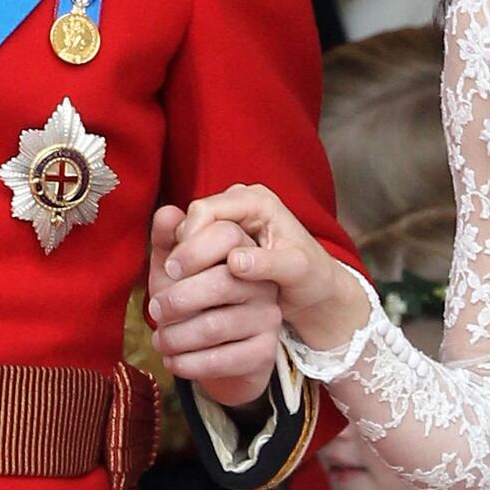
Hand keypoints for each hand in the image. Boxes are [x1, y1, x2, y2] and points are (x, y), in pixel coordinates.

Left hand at [147, 204, 281, 408]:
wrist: (216, 356)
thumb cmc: (191, 304)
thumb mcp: (174, 270)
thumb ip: (167, 241)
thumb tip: (167, 212)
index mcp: (242, 251)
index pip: (227, 235)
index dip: (193, 250)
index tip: (168, 268)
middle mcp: (262, 282)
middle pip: (221, 282)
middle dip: (178, 299)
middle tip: (155, 311)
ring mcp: (267, 317)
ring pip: (216, 325)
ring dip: (177, 337)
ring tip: (160, 340)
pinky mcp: (264, 352)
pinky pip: (223, 358)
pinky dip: (189, 363)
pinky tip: (173, 361)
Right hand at [167, 183, 368, 350]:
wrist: (315, 288)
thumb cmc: (312, 277)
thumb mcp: (297, 271)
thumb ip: (269, 264)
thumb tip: (235, 262)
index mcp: (258, 201)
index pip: (206, 210)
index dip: (189, 240)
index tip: (180, 273)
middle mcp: (241, 203)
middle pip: (193, 218)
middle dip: (183, 250)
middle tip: (173, 282)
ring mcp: (231, 219)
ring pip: (191, 233)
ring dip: (184, 259)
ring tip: (180, 288)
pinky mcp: (224, 238)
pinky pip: (196, 245)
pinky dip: (190, 265)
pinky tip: (190, 287)